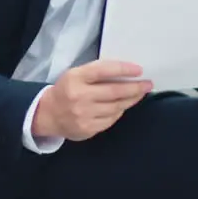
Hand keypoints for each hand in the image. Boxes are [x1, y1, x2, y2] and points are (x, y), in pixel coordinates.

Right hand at [31, 60, 152, 141]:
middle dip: (135, 88)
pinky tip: (123, 105)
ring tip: (139, 94)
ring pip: (116, 107)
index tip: (139, 70)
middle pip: (114, 92)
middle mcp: (79, 96)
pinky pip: (111, 119)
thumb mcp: (76, 74)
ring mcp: (83, 115)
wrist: (49, 114)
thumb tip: (126, 73)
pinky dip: (119, 111)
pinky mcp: (88, 129)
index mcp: (75, 78)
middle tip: (148, 84)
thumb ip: (97, 72)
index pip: (103, 71)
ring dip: (131, 100)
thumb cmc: (67, 89)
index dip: (123, 69)